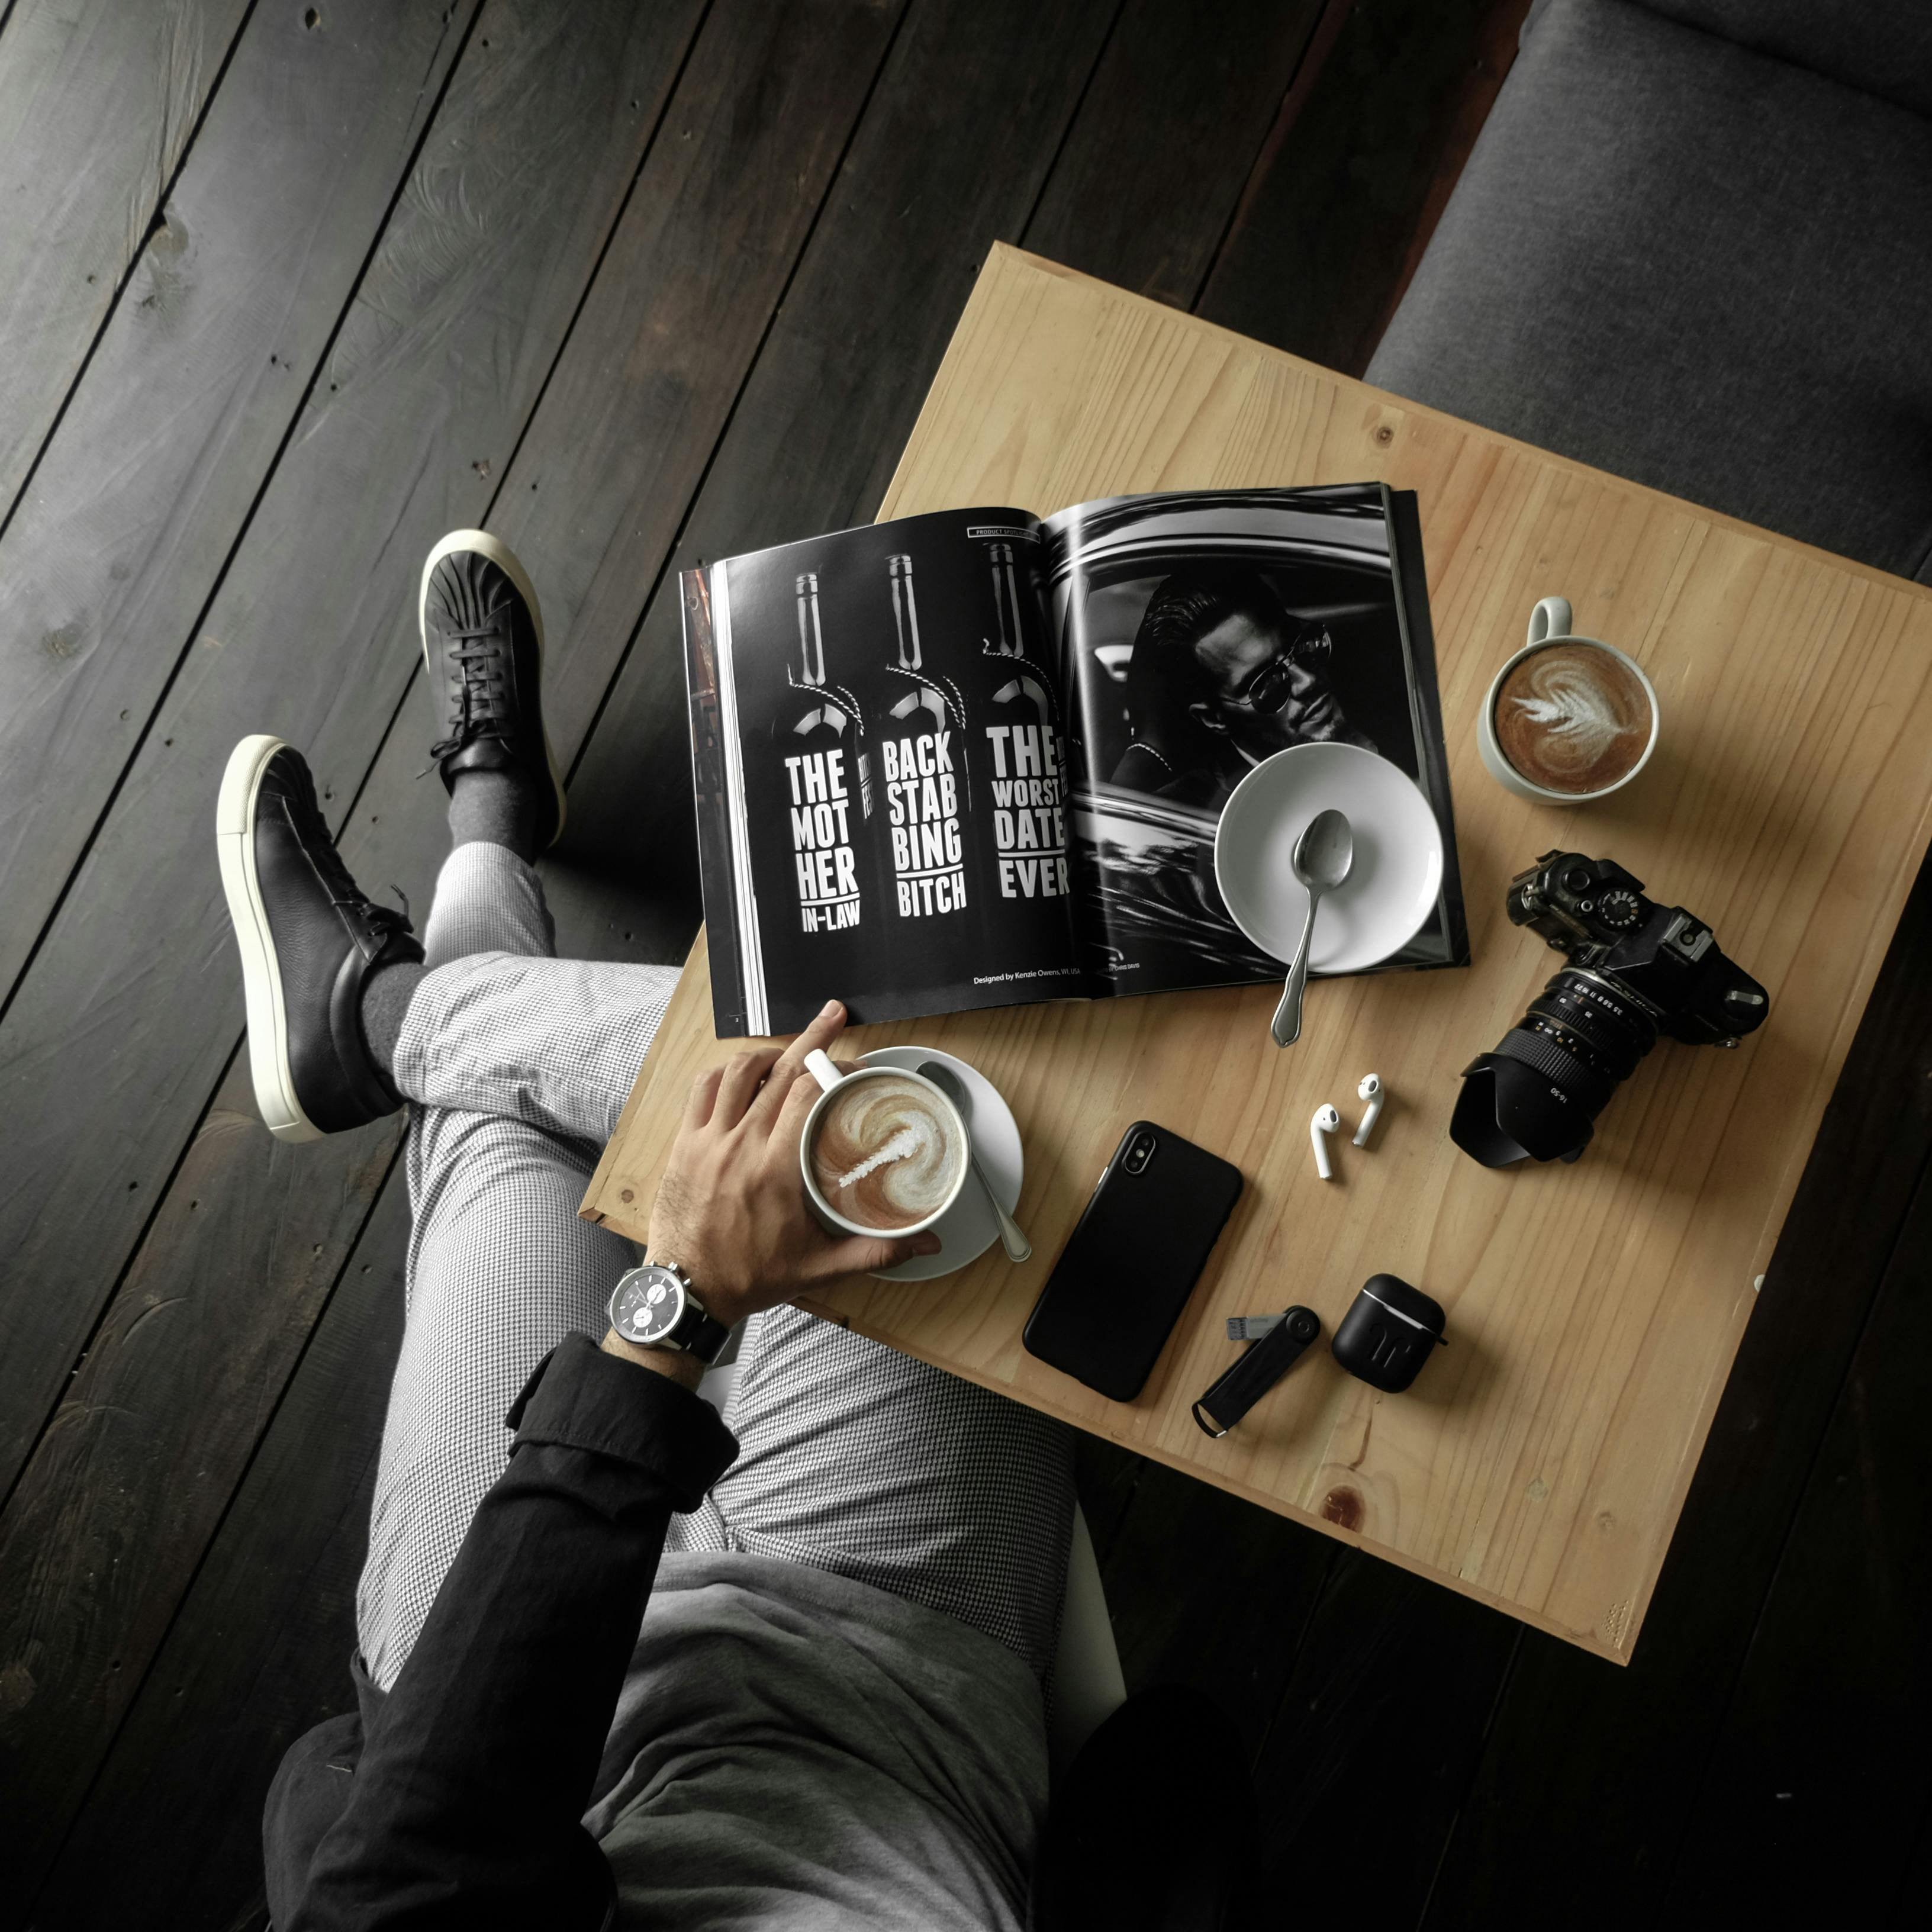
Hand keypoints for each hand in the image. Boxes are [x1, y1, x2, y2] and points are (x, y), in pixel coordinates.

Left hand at [643, 1000, 940, 1329]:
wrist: (689, 1291)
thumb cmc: (751, 1276)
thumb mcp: (820, 1266)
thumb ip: (876, 1250)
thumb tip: (925, 1241)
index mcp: (776, 1168)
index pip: (808, 1094)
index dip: (834, 1069)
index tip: (854, 1066)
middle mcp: (740, 1144)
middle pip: (779, 1071)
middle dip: (812, 1038)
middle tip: (833, 1015)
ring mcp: (707, 1140)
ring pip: (738, 1071)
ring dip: (768, 1052)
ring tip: (789, 1049)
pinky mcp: (684, 1144)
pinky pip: (702, 1088)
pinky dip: (724, 1072)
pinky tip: (742, 1073)